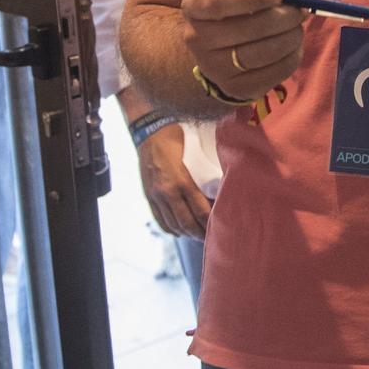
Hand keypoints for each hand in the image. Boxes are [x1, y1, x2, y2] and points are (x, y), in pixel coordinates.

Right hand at [135, 120, 211, 239]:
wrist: (151, 130)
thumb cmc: (178, 138)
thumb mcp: (195, 155)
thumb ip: (204, 175)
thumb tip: (218, 191)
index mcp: (183, 181)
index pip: (200, 210)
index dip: (210, 223)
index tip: (219, 228)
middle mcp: (168, 191)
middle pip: (186, 222)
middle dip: (199, 233)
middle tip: (210, 238)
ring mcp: (156, 195)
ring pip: (172, 224)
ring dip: (186, 233)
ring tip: (197, 235)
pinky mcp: (148, 195)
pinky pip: (159, 219)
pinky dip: (170, 228)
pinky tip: (179, 231)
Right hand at [177, 0, 306, 100]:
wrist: (218, 46)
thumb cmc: (231, 4)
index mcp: (194, 7)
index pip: (216, 3)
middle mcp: (197, 39)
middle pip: (246, 30)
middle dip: (282, 18)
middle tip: (300, 10)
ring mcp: (215, 68)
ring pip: (262, 54)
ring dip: (290, 37)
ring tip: (297, 26)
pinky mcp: (236, 88)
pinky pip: (273, 74)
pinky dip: (292, 57)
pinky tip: (293, 45)